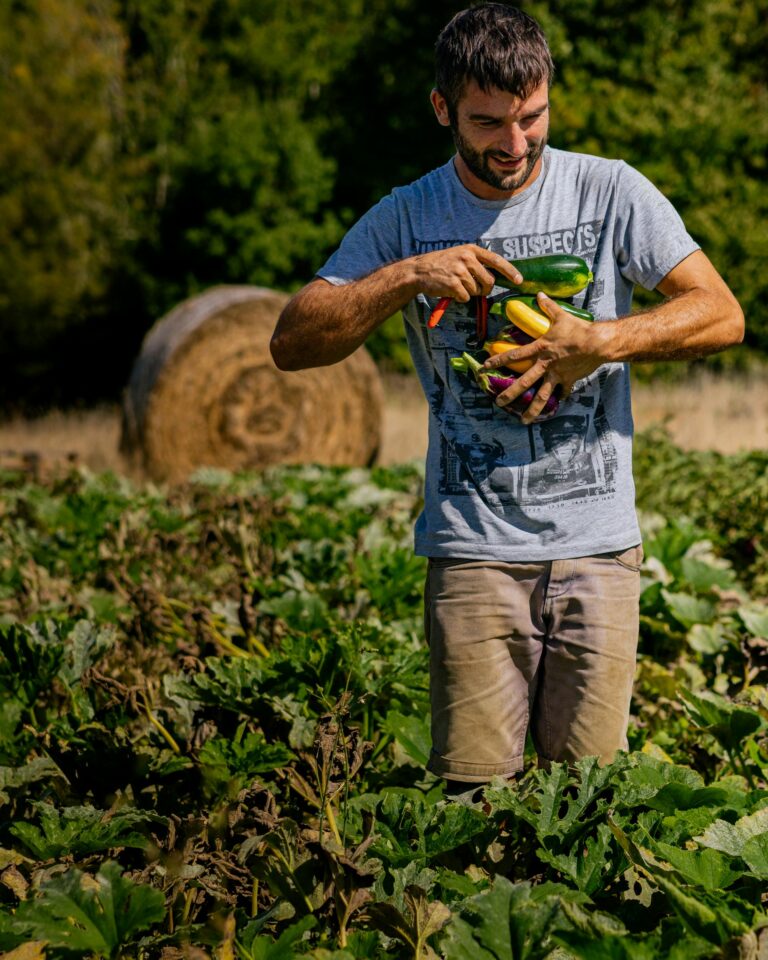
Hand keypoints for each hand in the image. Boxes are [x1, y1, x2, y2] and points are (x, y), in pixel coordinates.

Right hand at [408, 244, 522, 301]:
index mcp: (471, 250)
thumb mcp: (459, 256)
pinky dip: (460, 298)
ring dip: (469, 293)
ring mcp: (460, 271)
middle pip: (489, 281)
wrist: (419, 270)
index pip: (496, 260)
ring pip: (477, 291)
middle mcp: (467, 258)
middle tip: (476, 289)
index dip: (509, 271)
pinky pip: (466, 297)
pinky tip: (450, 291)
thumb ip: (476, 263)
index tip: (519, 280)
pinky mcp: (453, 284)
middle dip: (485, 289)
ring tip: (457, 286)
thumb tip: (494, 277)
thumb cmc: (441, 265)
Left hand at [483, 293, 607, 423]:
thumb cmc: (578, 329)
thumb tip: (539, 294)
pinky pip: (562, 392)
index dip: (498, 360)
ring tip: (523, 421)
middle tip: (498, 403)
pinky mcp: (569, 380)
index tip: (485, 367)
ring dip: (532, 410)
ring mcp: (557, 375)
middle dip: (509, 394)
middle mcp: (545, 365)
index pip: (514, 355)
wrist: (598, 343)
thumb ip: (548, 306)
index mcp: (540, 349)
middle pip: (524, 382)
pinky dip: (559, 398)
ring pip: (542, 396)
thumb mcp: (561, 316)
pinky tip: (555, 405)